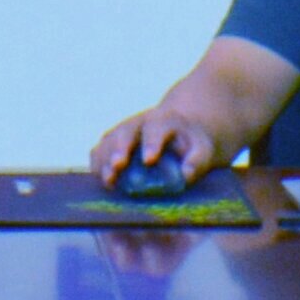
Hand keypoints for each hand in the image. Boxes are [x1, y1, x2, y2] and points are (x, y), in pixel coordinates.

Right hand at [79, 99, 213, 189]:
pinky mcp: (111, 142)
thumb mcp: (202, 149)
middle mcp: (139, 121)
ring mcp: (123, 130)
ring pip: (109, 140)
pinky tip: (100, 178)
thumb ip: (197, 160)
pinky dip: (97, 163)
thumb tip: (187, 174)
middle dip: (120, 148)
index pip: (156, 128)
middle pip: (126, 131)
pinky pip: (99, 150)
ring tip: (108, 178)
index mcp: (163, 120)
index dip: (151, 143)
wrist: (178, 134)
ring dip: (105, 158)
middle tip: (118, 165)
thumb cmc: (192, 144)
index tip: (149, 160)